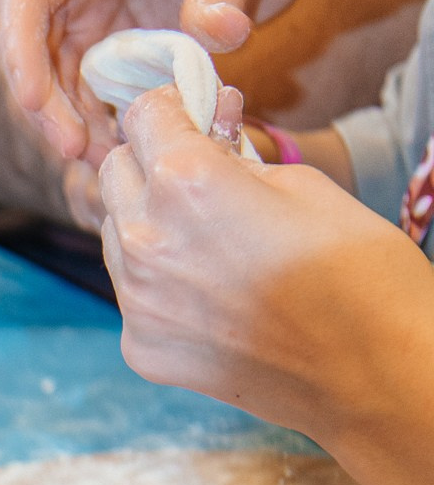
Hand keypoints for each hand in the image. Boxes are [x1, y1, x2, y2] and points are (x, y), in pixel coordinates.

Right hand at [0, 0, 257, 166]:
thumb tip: (226, 31)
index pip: (23, 7)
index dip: (23, 55)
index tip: (33, 101)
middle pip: (29, 54)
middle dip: (49, 107)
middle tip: (77, 148)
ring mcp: (77, 25)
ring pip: (51, 82)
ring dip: (70, 123)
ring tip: (102, 155)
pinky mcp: (95, 50)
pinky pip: (82, 91)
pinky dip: (94, 120)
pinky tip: (116, 143)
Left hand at [98, 86, 433, 436]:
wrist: (370, 373)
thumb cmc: (358, 272)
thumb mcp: (304, 185)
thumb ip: (237, 159)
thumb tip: (209, 134)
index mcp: (186, 183)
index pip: (143, 117)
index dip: (170, 110)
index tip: (189, 116)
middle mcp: (145, 239)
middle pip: (115, 173)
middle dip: (151, 163)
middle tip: (197, 174)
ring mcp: (136, 300)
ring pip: (115, 235)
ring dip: (147, 223)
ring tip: (208, 238)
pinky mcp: (139, 346)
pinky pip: (131, 293)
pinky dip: (158, 282)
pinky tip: (210, 292)